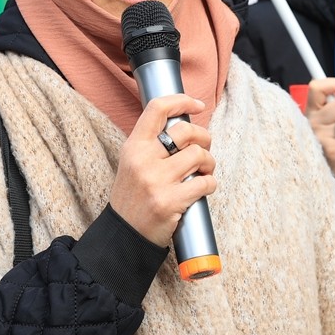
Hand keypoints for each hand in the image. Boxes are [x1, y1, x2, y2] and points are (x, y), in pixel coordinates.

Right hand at [109, 93, 216, 246]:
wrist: (124, 234)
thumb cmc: (134, 196)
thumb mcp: (133, 162)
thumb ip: (153, 143)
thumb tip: (187, 125)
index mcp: (134, 146)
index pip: (157, 109)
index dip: (182, 100)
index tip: (197, 105)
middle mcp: (143, 159)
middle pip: (186, 131)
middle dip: (205, 137)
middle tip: (204, 149)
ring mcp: (156, 180)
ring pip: (199, 155)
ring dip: (210, 163)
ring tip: (205, 171)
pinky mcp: (169, 201)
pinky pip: (204, 183)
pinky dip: (210, 184)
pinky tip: (204, 187)